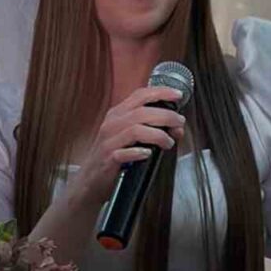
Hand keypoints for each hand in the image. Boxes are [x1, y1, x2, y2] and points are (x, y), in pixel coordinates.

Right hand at [69, 86, 185, 206]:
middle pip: (142, 112)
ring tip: (169, 142)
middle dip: (166, 116)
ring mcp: (109, 141)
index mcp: (118, 114)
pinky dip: (138, 152)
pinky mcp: (107, 159)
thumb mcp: (131, 136)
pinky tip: (148, 154)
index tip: (178, 95)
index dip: (161, 92)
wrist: (91, 178)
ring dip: (158, 135)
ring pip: (135, 130)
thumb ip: (153, 128)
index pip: (140, 95)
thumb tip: (178, 127)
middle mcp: (112, 124)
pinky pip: (123, 153)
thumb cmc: (114, 154)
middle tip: (180, 123)